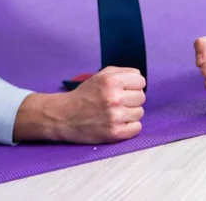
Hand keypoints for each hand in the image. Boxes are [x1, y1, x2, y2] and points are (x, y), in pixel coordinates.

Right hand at [14, 66, 145, 143]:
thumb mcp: (101, 75)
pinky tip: (118, 123)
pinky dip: (130, 126)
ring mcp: (115, 117)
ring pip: (140, 113)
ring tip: (116, 112)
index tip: (125, 89)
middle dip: (131, 99)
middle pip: (141, 97)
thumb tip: (140, 78)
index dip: (133, 85)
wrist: (64, 116)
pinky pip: (137, 128)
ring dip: (130, 113)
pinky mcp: (115, 133)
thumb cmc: (85, 94)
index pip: (141, 81)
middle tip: (118, 102)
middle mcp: (114, 98)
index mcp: (112, 81)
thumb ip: (122, 72)